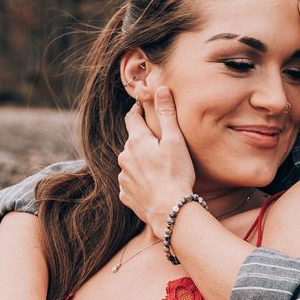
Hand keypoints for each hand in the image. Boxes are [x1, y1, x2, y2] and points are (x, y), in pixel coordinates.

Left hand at [118, 87, 195, 236]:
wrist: (169, 210)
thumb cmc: (175, 174)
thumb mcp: (175, 141)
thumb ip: (166, 114)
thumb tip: (160, 88)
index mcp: (136, 142)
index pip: (131, 118)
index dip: (137, 111)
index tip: (142, 108)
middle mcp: (124, 158)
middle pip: (132, 142)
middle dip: (142, 140)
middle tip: (158, 143)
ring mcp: (123, 178)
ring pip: (130, 163)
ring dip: (140, 162)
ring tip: (157, 168)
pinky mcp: (126, 195)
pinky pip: (131, 184)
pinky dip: (139, 182)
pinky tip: (152, 186)